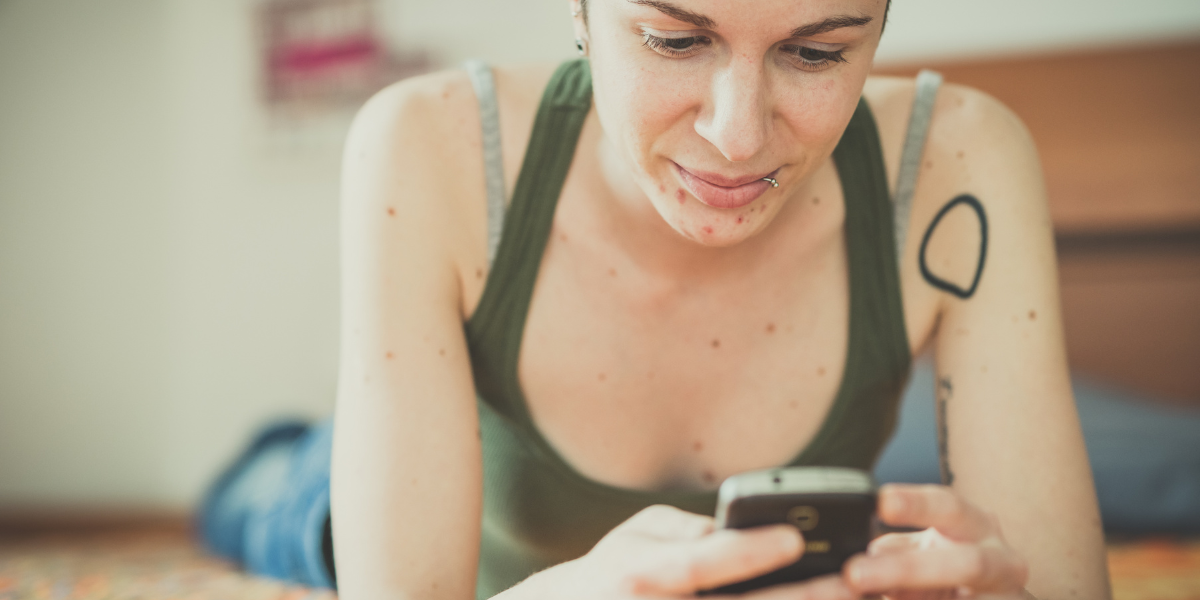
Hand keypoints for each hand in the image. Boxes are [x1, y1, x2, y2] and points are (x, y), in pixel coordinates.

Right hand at [510, 504, 859, 599]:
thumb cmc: (614, 572)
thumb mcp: (640, 535)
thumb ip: (692, 531)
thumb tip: (748, 530)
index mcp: (644, 573)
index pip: (702, 562)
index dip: (748, 551)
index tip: (795, 536)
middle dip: (804, 597)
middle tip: (854, 580)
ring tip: (858, 599)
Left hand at [844, 484, 1029, 599]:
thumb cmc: (956, 569)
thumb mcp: (929, 550)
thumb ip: (899, 550)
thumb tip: (865, 553)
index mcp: (977, 527)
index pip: (949, 507)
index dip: (917, 504)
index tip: (882, 502)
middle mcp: (1001, 562)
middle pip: (965, 563)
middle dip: (907, 570)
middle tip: (855, 574)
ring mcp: (1005, 598)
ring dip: (908, 599)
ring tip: (859, 592)